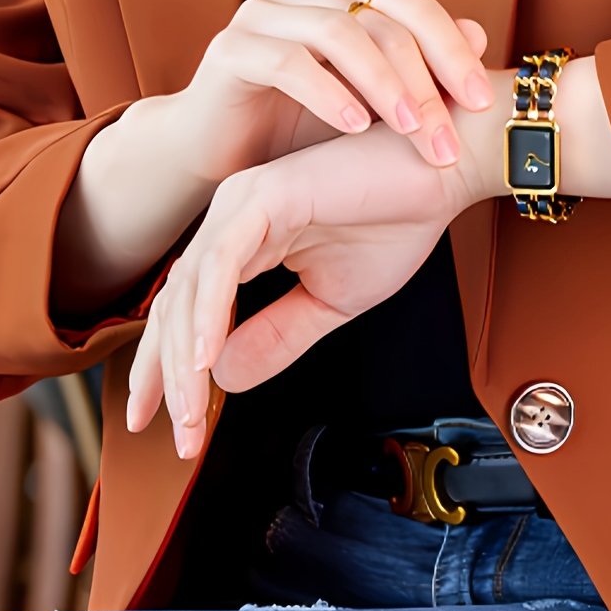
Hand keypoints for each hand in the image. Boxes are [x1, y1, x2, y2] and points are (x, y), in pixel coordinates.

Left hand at [126, 122, 481, 455]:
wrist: (444, 173)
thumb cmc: (397, 220)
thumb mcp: (331, 301)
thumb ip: (278, 336)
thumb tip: (224, 378)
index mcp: (242, 240)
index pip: (188, 314)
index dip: (170, 372)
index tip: (169, 427)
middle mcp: (231, 219)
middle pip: (175, 308)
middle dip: (165, 376)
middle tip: (176, 436)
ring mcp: (242, 204)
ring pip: (191, 291)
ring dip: (185, 360)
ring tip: (189, 414)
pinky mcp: (266, 195)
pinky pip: (223, 262)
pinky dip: (210, 312)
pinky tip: (205, 358)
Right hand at [175, 0, 494, 179]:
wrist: (219, 155)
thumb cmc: (298, 125)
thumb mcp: (370, 101)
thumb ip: (419, 68)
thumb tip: (480, 33)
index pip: (413, 7)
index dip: (452, 51)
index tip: (481, 102)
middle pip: (382, 22)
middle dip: (424, 82)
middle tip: (446, 137)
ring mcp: (263, 12)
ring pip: (339, 34)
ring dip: (383, 85)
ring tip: (411, 130)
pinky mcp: (230, 47)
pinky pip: (287, 61)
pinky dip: (327, 93)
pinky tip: (355, 126)